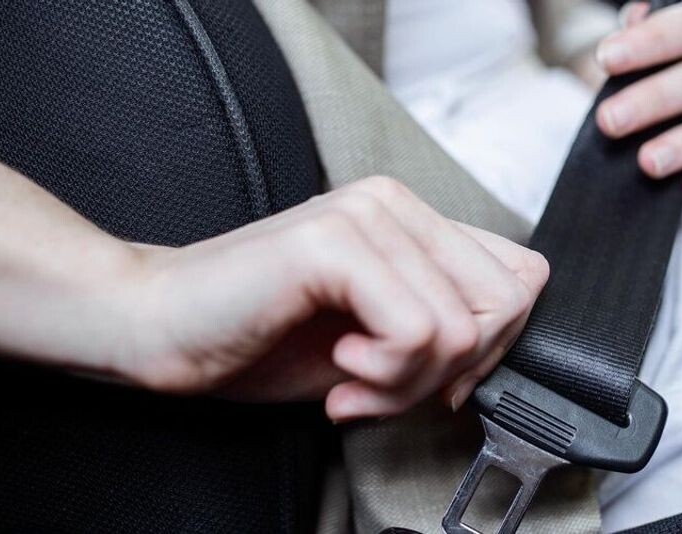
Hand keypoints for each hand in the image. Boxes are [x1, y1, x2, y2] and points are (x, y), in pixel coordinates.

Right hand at [119, 176, 547, 421]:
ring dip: (409, 382)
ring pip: (465, 326)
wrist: (159, 329)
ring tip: (353, 381)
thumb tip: (495, 354)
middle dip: (455, 370)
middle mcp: (395, 203)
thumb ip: (440, 331)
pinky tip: (339, 369)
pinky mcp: (336, 243)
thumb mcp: (376, 342)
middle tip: (386, 386)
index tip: (431, 379)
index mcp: (411, 219)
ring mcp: (367, 215)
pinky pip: (420, 331)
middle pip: (508, 301)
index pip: (521, 276)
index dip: (492, 346)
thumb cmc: (259, 337)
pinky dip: (386, 374)